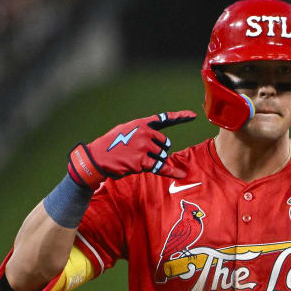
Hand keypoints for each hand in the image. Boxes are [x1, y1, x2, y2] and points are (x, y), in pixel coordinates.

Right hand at [67, 111, 196, 188]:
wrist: (97, 158)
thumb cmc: (111, 145)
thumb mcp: (126, 130)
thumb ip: (142, 132)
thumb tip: (158, 142)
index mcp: (142, 124)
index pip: (165, 118)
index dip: (180, 117)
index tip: (194, 116)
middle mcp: (145, 134)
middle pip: (165, 145)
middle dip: (159, 151)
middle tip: (142, 154)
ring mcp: (145, 147)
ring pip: (162, 157)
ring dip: (154, 161)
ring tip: (136, 160)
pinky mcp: (143, 162)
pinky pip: (161, 167)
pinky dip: (171, 172)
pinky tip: (181, 175)